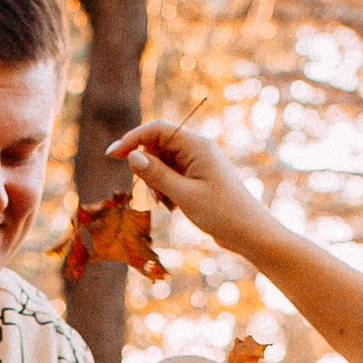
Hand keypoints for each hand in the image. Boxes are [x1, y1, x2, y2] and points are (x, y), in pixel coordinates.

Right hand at [107, 117, 280, 258]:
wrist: (250, 233)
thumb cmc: (223, 213)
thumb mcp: (184, 195)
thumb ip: (157, 174)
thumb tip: (132, 156)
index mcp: (197, 146)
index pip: (158, 130)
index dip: (132, 139)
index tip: (112, 155)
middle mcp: (198, 150)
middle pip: (158, 146)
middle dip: (147, 168)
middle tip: (152, 194)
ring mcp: (198, 164)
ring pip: (163, 164)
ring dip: (156, 182)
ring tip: (167, 204)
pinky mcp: (199, 179)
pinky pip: (173, 176)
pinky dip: (166, 190)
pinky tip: (174, 207)